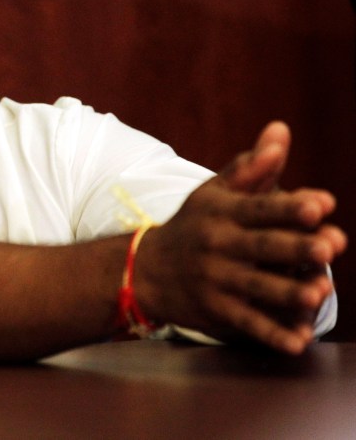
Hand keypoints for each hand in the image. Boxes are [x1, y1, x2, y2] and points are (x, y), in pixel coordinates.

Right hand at [135, 121, 346, 353]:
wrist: (143, 269)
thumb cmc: (192, 225)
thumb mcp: (214, 192)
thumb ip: (252, 166)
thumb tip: (281, 130)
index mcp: (222, 213)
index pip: (258, 208)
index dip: (289, 206)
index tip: (321, 203)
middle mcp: (218, 246)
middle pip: (261, 247)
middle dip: (295, 247)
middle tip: (329, 248)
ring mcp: (215, 281)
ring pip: (256, 288)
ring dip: (287, 292)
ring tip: (318, 294)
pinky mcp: (214, 311)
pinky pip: (245, 324)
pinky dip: (270, 335)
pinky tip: (297, 342)